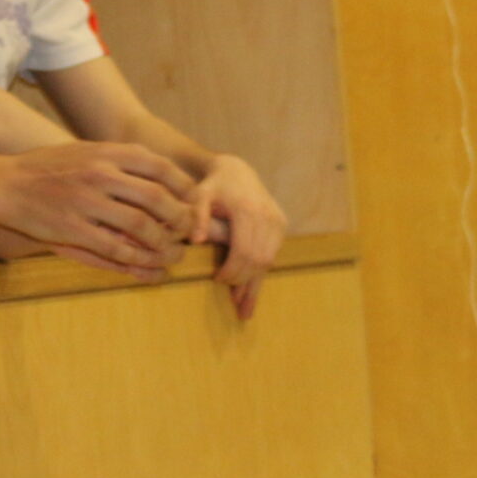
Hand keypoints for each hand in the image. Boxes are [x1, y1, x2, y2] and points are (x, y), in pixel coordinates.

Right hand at [0, 141, 193, 279]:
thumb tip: (159, 171)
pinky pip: (115, 249)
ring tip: (173, 252)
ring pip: (142, 227)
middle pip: (158, 199)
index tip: (194, 202)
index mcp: (105, 153)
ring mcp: (86, 203)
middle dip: (181, 219)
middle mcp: (99, 174)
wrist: (3, 185)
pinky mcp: (72, 230)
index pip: (160, 167)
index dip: (185, 187)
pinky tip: (148, 265)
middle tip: (189, 232)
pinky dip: (138, 260)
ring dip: (164, 244)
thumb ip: (118, 159)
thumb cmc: (46, 168)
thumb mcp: (83, 151)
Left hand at [196, 155, 287, 318]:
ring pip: (269, 261)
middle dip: (243, 280)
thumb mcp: (200, 196)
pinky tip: (252, 293)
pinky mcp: (281, 226)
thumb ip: (197, 216)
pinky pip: (273, 255)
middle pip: (258, 259)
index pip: (244, 250)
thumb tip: (195, 241)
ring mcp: (277, 221)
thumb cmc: (213, 185)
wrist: (237, 171)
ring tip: (243, 306)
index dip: (232, 269)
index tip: (217, 280)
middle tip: (228, 296)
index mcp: (247, 210)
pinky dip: (261, 274)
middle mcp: (267, 216)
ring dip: (255, 284)